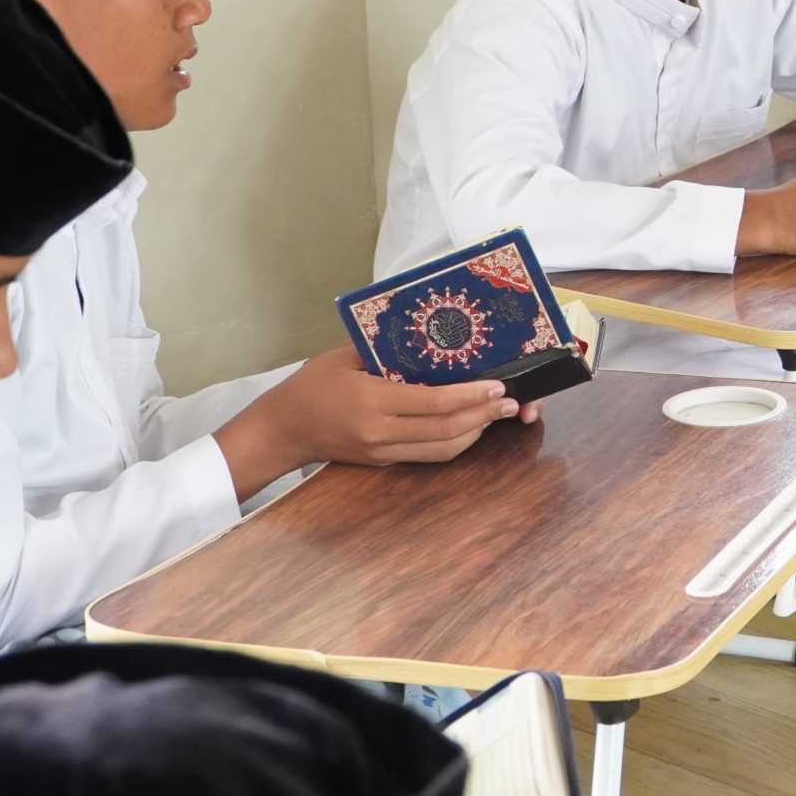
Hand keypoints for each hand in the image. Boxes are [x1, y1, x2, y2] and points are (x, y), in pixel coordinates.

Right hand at [212, 342, 533, 499]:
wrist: (283, 429)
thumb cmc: (312, 384)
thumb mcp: (344, 355)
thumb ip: (385, 348)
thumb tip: (429, 334)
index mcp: (372, 402)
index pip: (433, 403)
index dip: (470, 395)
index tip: (496, 384)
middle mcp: (381, 433)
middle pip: (446, 431)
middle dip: (484, 416)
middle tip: (511, 401)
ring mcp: (383, 452)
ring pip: (442, 449)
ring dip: (476, 432)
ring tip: (499, 414)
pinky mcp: (385, 461)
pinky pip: (429, 455)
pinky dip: (455, 442)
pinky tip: (471, 426)